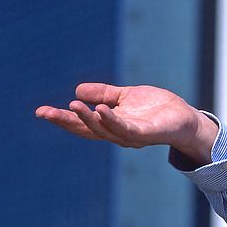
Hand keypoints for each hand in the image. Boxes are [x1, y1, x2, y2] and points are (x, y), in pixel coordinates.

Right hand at [35, 83, 217, 164]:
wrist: (186, 118)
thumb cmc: (156, 108)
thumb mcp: (125, 97)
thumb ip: (104, 94)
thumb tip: (77, 90)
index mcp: (110, 125)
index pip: (82, 124)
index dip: (62, 119)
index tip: (40, 112)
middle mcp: (117, 134)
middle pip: (87, 130)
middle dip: (66, 122)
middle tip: (46, 112)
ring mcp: (131, 136)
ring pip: (104, 130)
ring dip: (87, 119)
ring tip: (72, 106)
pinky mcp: (146, 134)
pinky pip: (125, 129)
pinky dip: (112, 121)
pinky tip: (102, 110)